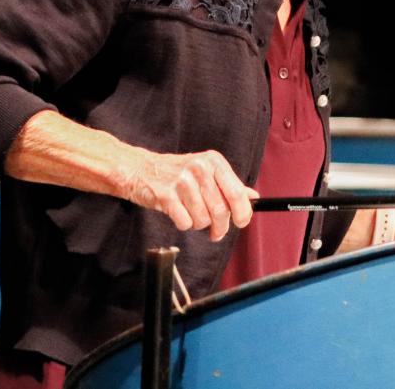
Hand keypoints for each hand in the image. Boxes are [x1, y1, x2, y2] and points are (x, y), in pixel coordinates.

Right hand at [121, 149, 257, 240]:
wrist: (140, 169)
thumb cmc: (177, 172)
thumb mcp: (206, 171)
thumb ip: (230, 184)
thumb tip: (253, 197)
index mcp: (213, 162)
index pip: (237, 193)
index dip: (243, 213)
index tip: (241, 222)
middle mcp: (199, 168)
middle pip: (221, 210)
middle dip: (221, 227)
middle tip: (217, 232)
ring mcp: (182, 181)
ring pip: (203, 219)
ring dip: (199, 224)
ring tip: (191, 214)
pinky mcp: (166, 195)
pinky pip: (185, 223)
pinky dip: (184, 224)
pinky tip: (178, 213)